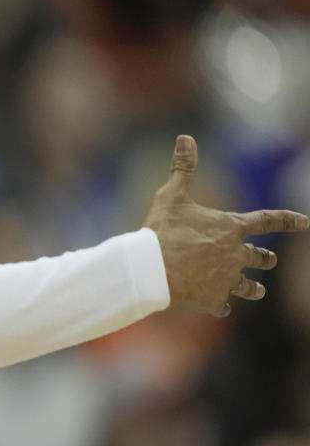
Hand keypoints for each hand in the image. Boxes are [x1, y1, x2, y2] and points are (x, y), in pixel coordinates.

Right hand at [142, 135, 308, 316]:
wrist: (151, 269)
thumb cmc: (162, 230)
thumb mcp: (171, 196)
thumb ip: (182, 169)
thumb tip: (186, 137)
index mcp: (231, 228)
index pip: (268, 220)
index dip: (289, 220)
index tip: (306, 221)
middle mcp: (235, 255)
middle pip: (261, 257)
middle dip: (265, 258)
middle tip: (269, 260)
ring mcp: (226, 279)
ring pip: (249, 286)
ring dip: (253, 288)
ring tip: (258, 291)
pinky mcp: (213, 300)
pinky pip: (224, 306)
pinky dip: (222, 306)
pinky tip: (221, 308)